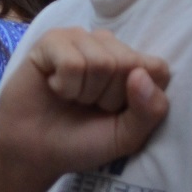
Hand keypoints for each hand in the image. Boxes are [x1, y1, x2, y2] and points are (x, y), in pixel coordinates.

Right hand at [0, 27, 169, 191]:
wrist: (34, 152)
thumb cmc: (81, 142)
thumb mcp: (126, 137)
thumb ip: (149, 111)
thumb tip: (141, 75)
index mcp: (132, 65)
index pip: (157, 68)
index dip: (139, 98)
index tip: (116, 113)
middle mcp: (109, 46)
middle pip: (129, 64)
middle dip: (109, 98)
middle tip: (89, 106)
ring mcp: (80, 39)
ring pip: (101, 62)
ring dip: (84, 92)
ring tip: (71, 97)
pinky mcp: (52, 41)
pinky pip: (72, 62)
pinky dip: (64, 85)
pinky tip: (54, 87)